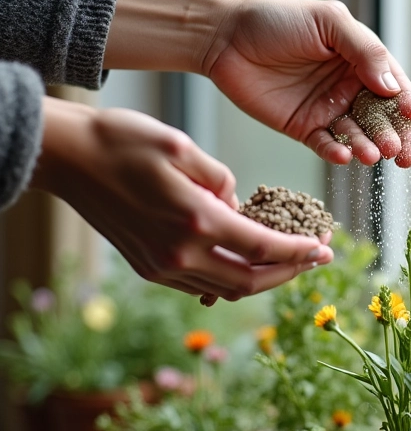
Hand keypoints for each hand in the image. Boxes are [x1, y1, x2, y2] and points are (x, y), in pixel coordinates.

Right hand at [31, 98, 332, 299]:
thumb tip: (240, 208)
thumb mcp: (183, 147)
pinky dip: (232, 278)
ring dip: (263, 279)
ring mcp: (162, 267)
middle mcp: (179, 254)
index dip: (299, 253)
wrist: (66, 157)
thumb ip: (223, 182)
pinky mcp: (150, 268)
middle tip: (316, 259)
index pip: (262, 248)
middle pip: (250, 280)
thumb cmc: (123, 141)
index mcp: (195, 221)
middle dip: (290, 273)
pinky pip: (202, 284)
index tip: (324, 249)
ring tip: (290, 261)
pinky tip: (248, 261)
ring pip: (227, 288)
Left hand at [204, 0, 410, 167]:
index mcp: (360, 59)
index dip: (406, 102)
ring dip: (368, 146)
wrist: (225, 37)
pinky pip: (326, 144)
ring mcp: (327, 109)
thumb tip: (391, 88)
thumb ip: (364, 50)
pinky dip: (336, 152)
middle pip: (382, 117)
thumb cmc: (277, 20)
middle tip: (400, 153)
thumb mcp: (328, 22)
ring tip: (372, 155)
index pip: (393, 86)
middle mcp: (348, 86)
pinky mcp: (304, 128)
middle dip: (395, 136)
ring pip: (357, 135)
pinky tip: (343, 155)